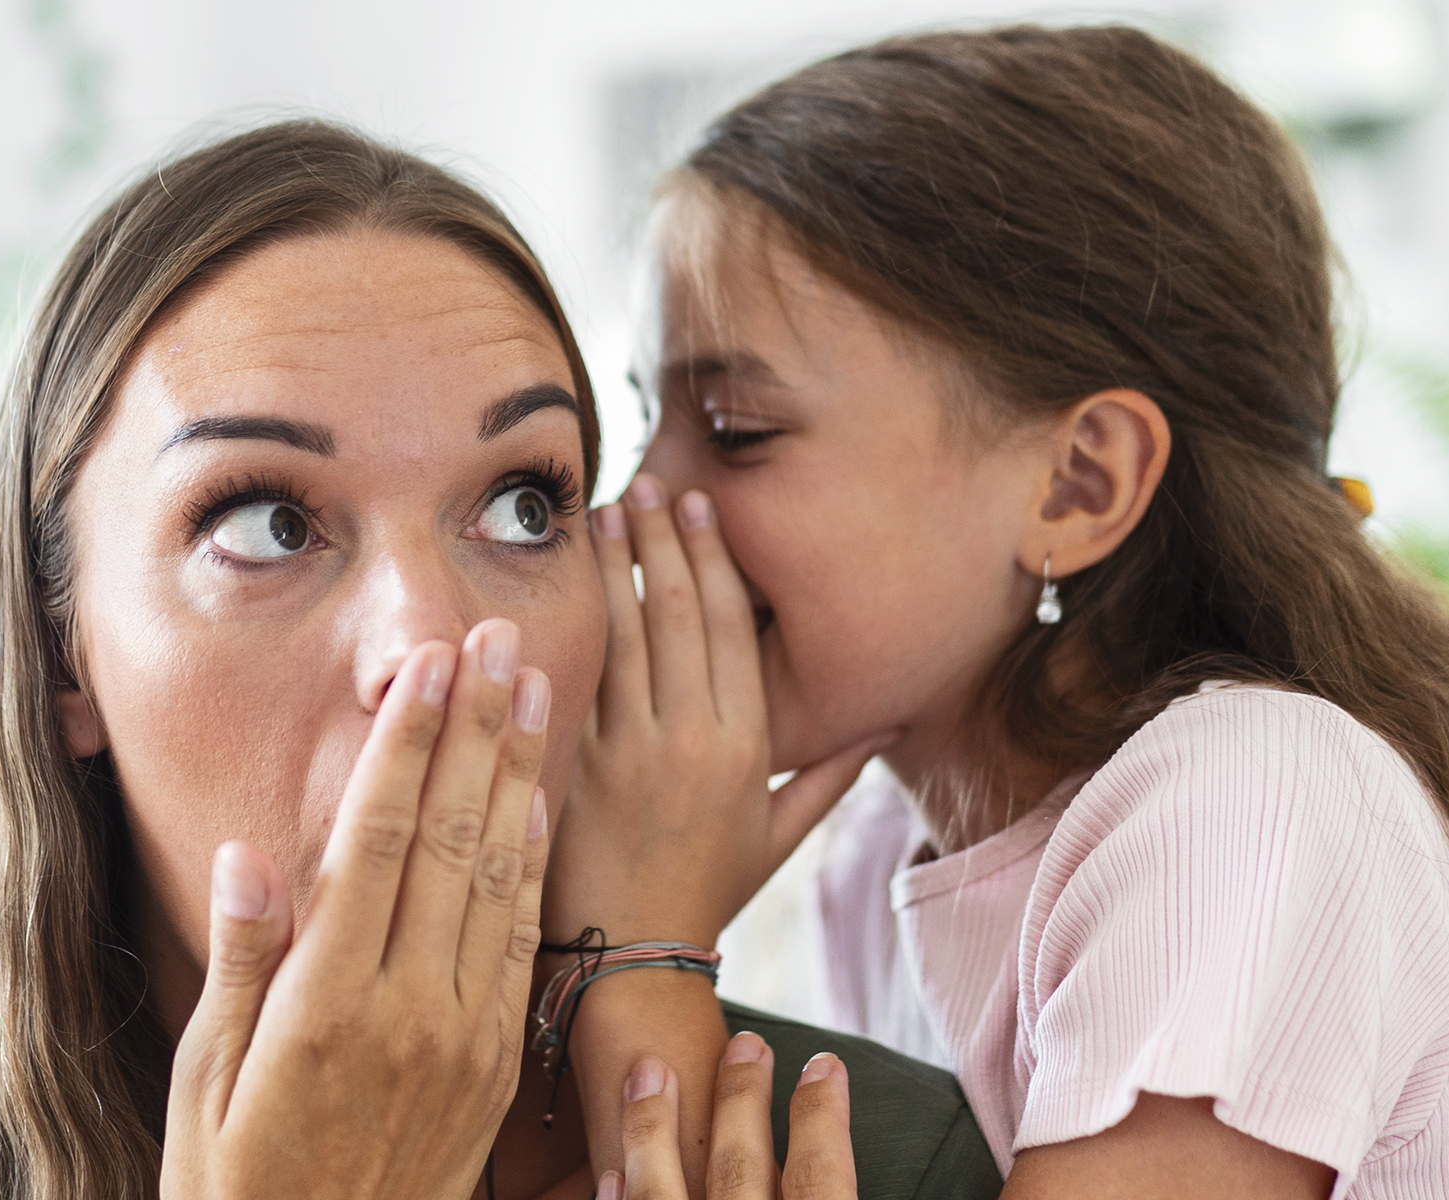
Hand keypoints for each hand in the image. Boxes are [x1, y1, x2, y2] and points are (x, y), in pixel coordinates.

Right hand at [161, 621, 552, 1199]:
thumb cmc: (240, 1183)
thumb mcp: (205, 1083)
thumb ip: (240, 966)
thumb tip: (246, 856)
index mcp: (326, 1004)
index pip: (379, 842)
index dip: (409, 745)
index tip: (429, 666)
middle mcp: (409, 1010)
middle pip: (454, 838)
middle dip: (477, 730)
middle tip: (500, 639)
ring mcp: (464, 1036)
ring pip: (500, 877)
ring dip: (519, 775)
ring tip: (534, 687)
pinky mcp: (495, 1063)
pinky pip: (523, 942)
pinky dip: (534, 864)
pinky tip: (541, 802)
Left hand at [552, 474, 892, 947]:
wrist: (633, 954)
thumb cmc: (708, 891)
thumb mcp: (779, 836)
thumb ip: (829, 775)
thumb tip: (885, 727)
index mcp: (747, 747)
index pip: (731, 629)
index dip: (714, 561)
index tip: (699, 509)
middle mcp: (692, 738)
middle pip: (678, 615)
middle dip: (662, 542)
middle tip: (647, 486)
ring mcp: (631, 749)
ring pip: (624, 634)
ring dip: (615, 566)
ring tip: (605, 513)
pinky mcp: (577, 764)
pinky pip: (579, 677)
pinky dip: (572, 622)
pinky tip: (564, 579)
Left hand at [602, 1034, 857, 1199]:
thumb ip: (826, 1192)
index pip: (821, 1176)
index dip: (822, 1117)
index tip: (824, 1065)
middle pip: (740, 1167)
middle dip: (741, 1098)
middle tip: (747, 1042)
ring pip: (659, 1191)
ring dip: (653, 1126)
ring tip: (649, 1071)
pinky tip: (610, 1174)